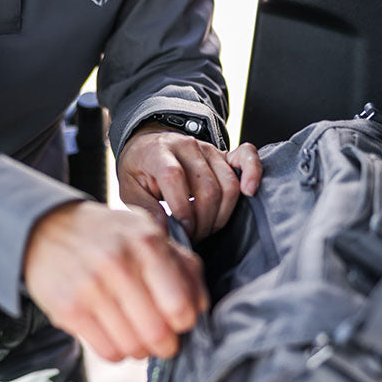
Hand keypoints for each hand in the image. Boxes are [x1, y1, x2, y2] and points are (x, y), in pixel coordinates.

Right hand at [23, 200, 208, 360]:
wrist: (46, 227)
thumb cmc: (106, 234)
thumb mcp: (146, 232)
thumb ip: (181, 264)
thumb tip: (200, 306)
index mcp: (146, 241)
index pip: (181, 306)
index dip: (184, 321)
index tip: (177, 318)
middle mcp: (118, 262)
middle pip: (158, 334)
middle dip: (164, 343)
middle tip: (159, 335)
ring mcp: (90, 286)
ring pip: (134, 348)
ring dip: (140, 348)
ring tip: (133, 330)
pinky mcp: (68, 308)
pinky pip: (109, 353)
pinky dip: (116, 349)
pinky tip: (111, 329)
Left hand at [117, 126, 260, 241]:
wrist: (149, 145)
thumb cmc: (140, 169)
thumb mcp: (129, 188)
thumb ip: (144, 209)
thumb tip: (165, 231)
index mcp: (158, 152)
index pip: (175, 177)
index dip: (182, 209)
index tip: (182, 231)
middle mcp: (187, 146)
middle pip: (208, 188)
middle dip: (203, 221)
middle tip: (192, 236)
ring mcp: (208, 148)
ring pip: (228, 184)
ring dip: (221, 214)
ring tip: (205, 227)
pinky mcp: (224, 152)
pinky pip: (247, 156)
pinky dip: (253, 173)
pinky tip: (249, 191)